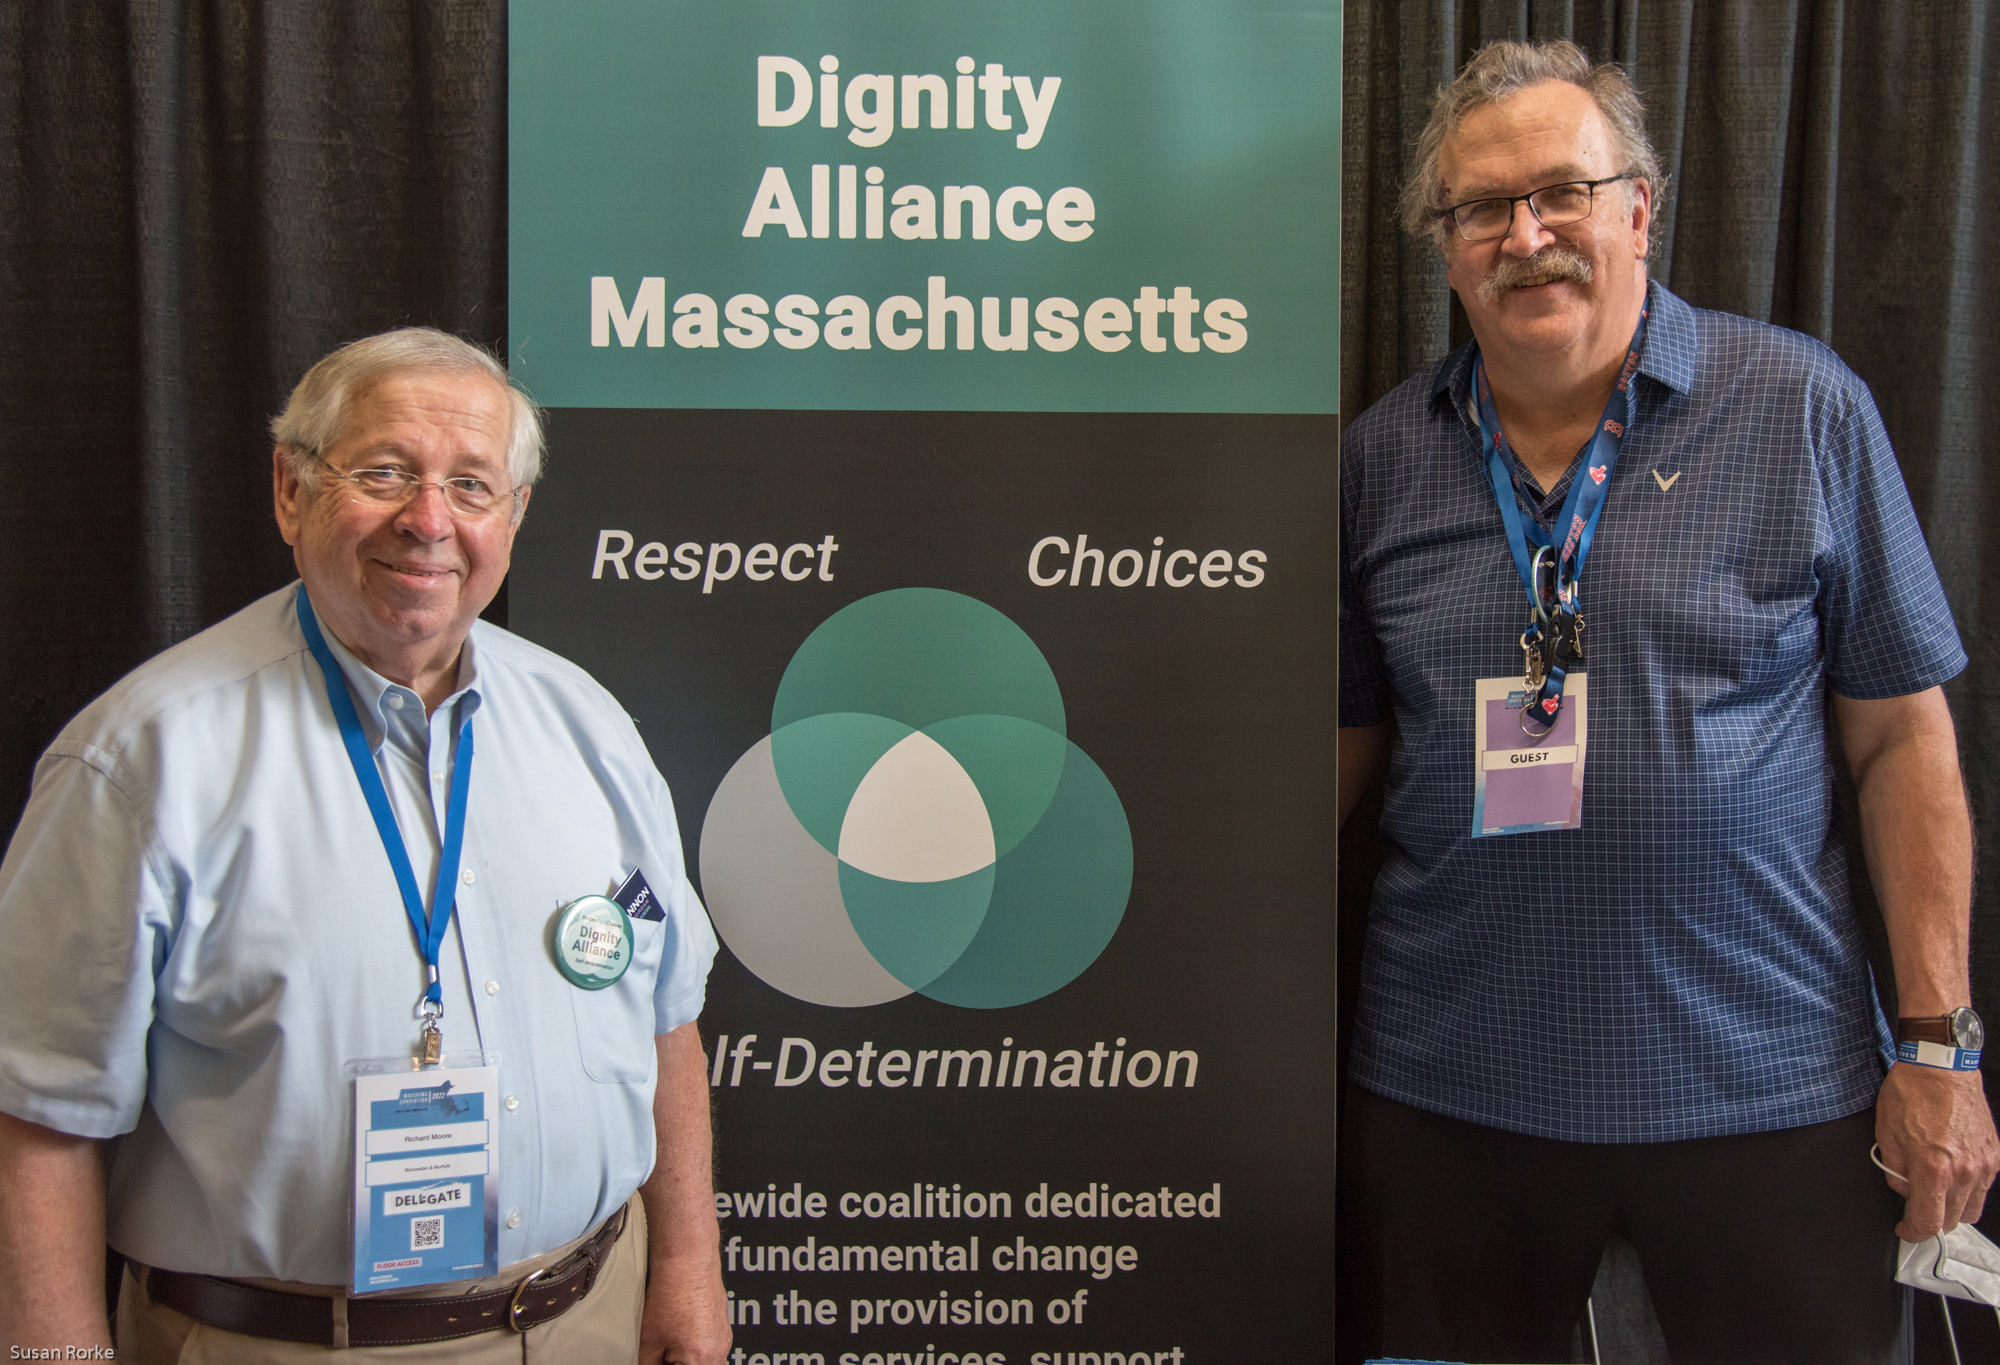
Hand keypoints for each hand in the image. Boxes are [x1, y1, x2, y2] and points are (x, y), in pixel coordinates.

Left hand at [639, 1251, 731, 1364]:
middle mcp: (719, 1351)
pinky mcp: (723, 1326)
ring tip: (670, 1340)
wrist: (687, 1261)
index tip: (659, 1359)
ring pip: (706, 1361)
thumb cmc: (672, 1294)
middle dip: (678, 1363)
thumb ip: (650, 1364)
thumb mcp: (650, 1341)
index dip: (664, 1364)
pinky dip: (695, 1345)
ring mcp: (724, 1338)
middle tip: (663, 1353)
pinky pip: (710, 1346)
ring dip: (687, 1357)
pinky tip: (680, 1329)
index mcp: (703, 1361)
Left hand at [1876, 1062, 1999, 1240]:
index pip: (1928, 1221)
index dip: (1913, 1232)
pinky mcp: (1994, 1156)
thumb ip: (1894, 1171)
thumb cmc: (1910, 1093)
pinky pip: (1983, 1188)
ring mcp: (1983, 1165)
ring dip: (1951, 1207)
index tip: (1905, 1230)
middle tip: (1915, 1202)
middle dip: (1930, 1218)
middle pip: (1951, 1220)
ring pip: (1971, 1209)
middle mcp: (1963, 1171)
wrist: (1941, 1068)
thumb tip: (1903, 1190)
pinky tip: (1951, 1173)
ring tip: (1934, 1187)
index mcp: (1933, 1168)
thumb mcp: (1886, 1134)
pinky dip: (1967, 1189)